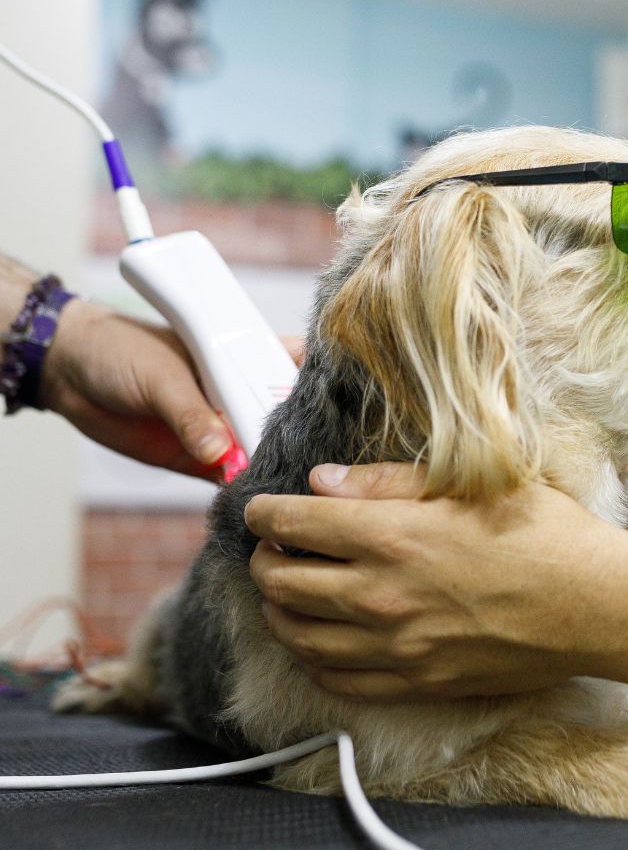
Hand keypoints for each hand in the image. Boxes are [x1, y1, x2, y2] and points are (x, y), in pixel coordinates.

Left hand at [42, 297, 302, 479]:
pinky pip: (231, 477)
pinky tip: (255, 498)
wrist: (69, 372)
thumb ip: (191, 415)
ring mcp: (223, 426)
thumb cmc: (121, 351)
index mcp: (244, 355)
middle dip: (301, 437)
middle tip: (313, 460)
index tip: (335, 411)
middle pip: (286, 418)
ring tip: (289, 484)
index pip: (296, 369)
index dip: (318, 389)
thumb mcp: (161, 376)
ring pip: (263, 450)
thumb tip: (221, 453)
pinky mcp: (200, 458)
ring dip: (273, 466)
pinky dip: (242, 489)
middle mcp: (241, 392)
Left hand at [245, 464, 627, 700]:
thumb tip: (322, 483)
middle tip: (272, 547)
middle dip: (262, 559)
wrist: (596, 606)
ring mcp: (396, 648)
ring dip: (277, 609)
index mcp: (394, 536)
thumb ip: (387, 483)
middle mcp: (382, 596)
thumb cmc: (544, 535)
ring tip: (286, 591)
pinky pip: (336, 680)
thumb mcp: (471, 486)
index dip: (264, 513)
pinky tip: (317, 640)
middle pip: (280, 583)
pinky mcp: (416, 683)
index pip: (293, 524)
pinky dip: (311, 657)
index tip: (262, 509)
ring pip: (297, 636)